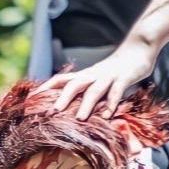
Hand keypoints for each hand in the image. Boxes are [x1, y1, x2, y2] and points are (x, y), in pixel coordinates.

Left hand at [43, 35, 158, 119]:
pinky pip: (117, 90)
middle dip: (62, 98)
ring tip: (79, 119)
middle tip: (51, 113)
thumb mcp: (97, 80)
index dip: (45, 89)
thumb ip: (85, 92)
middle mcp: (93, 75)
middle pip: (74, 85)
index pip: (60, 80)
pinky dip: (112, 102)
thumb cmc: (115, 71)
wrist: (138, 50)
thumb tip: (67, 110)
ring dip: (86, 104)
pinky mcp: (124, 77)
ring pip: (95, 89)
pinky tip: (108, 115)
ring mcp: (109, 76)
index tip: (30, 101)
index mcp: (84, 75)